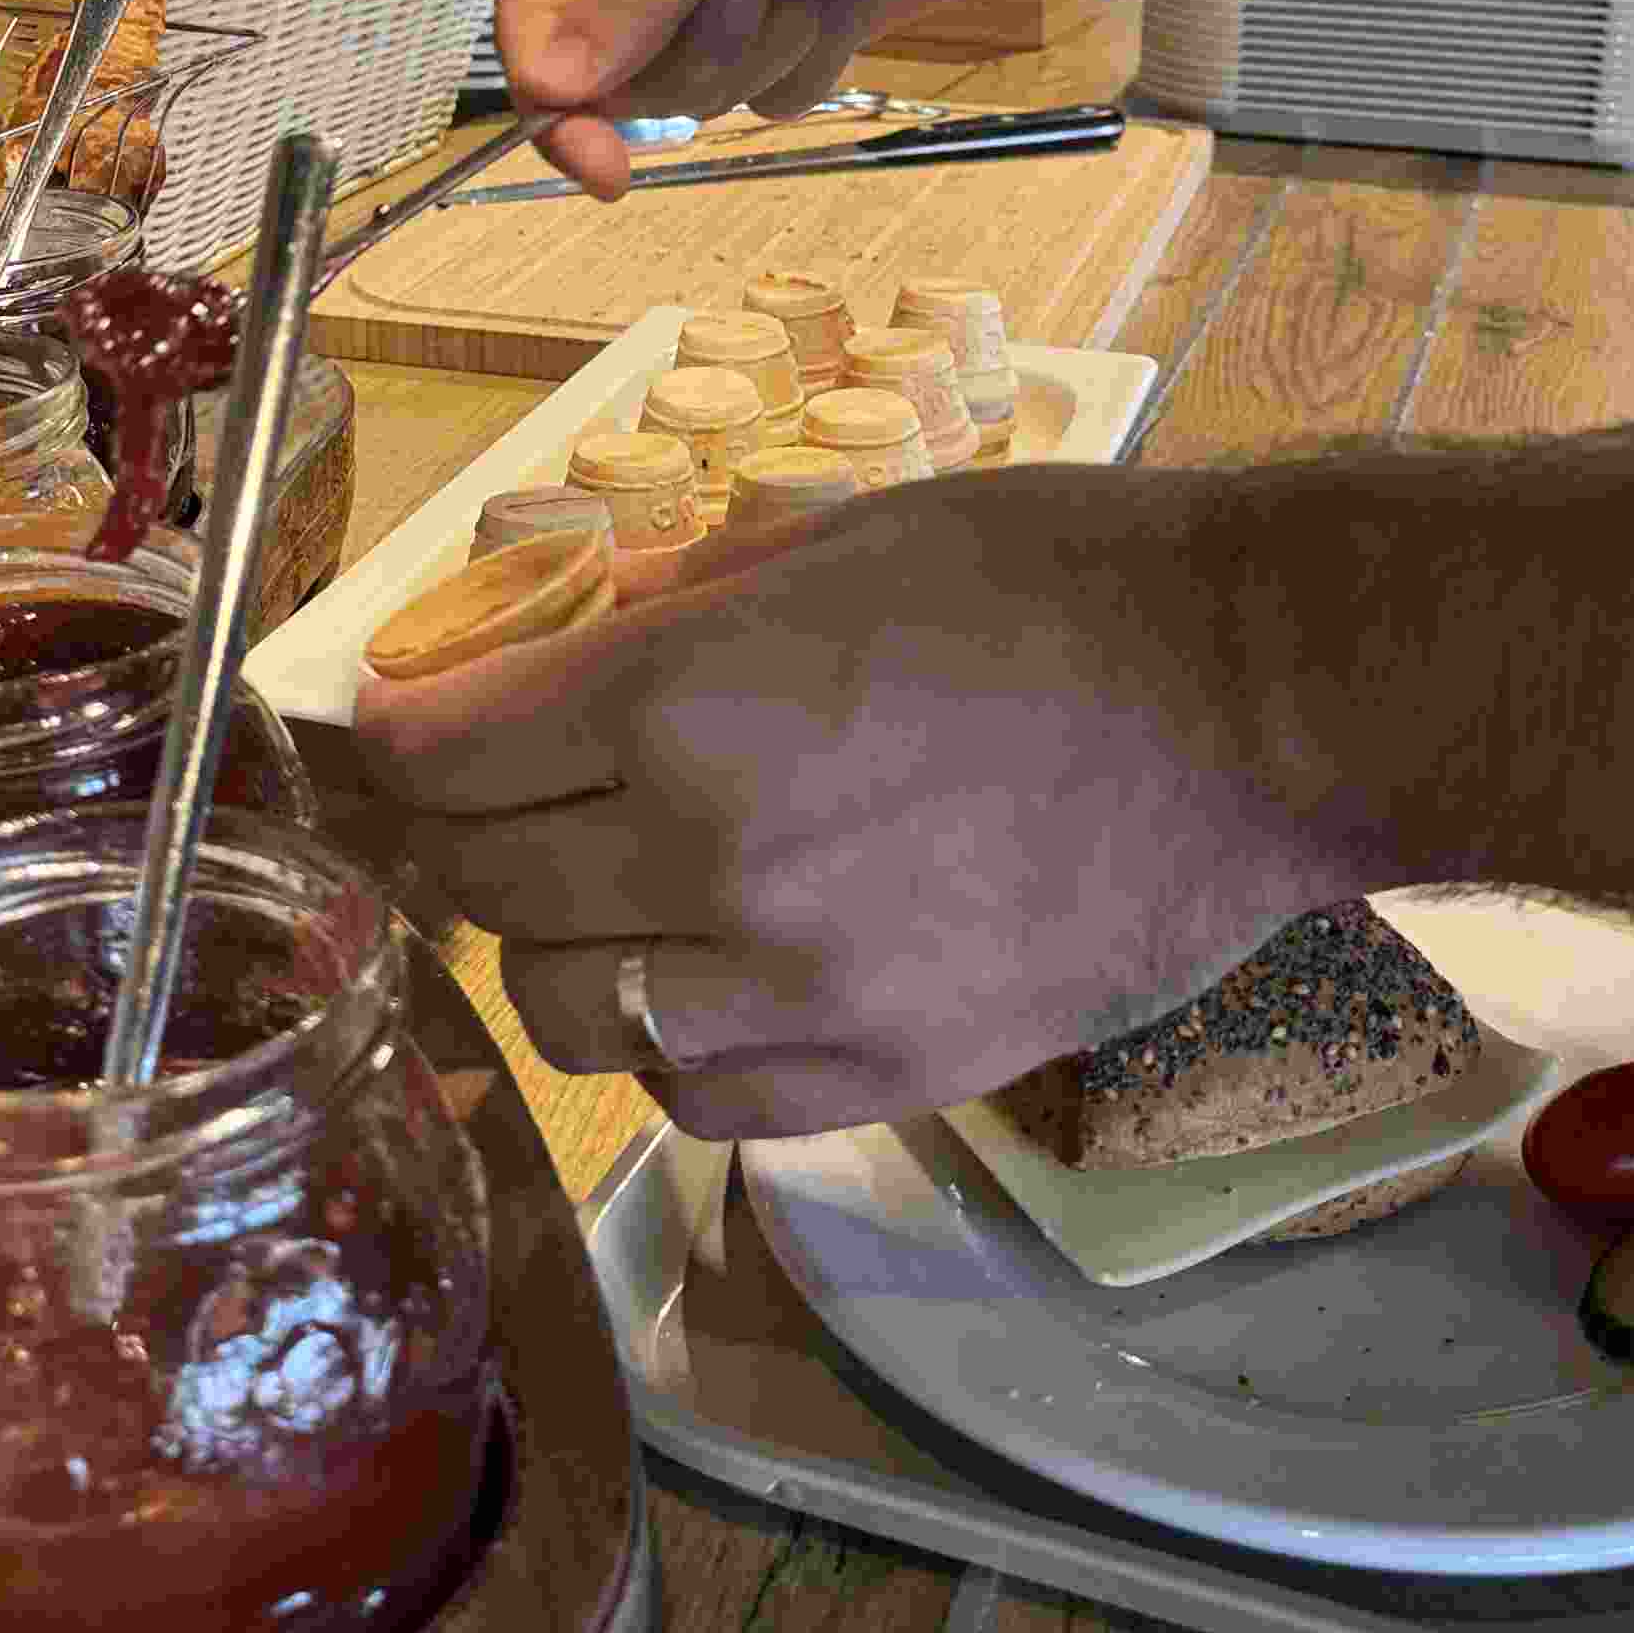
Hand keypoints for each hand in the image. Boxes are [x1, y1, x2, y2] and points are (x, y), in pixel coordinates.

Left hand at [351, 473, 1371, 1139]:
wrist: (1254, 704)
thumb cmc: (1058, 580)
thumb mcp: (838, 534)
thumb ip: (680, 605)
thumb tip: (569, 641)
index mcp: (689, 699)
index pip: (447, 756)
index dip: (387, 747)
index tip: (379, 738)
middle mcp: (714, 856)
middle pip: (484, 890)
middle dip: (444, 847)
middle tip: (455, 818)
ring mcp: (798, 987)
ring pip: (570, 1015)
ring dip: (554, 955)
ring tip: (594, 904)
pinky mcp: (881, 1075)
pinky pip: (692, 1098)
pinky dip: (667, 1048)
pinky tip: (704, 983)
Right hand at [493, 0, 1033, 194]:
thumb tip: (549, 86)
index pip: (532, 22)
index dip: (557, 101)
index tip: (604, 166)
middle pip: (611, 79)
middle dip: (693, 53)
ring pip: (691, 98)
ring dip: (758, 51)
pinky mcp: (777, 30)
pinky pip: (762, 98)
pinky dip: (808, 58)